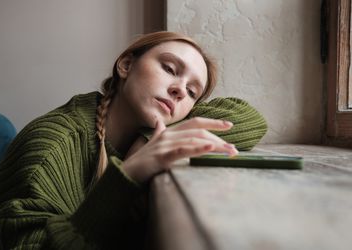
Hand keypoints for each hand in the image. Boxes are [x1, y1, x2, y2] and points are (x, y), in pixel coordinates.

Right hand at [121, 117, 237, 182]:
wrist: (125, 173)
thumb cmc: (141, 161)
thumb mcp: (152, 143)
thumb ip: (158, 131)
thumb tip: (158, 121)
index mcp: (168, 131)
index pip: (194, 122)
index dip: (212, 122)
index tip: (229, 125)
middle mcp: (168, 134)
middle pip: (198, 131)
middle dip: (219, 139)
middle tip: (234, 149)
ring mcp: (165, 144)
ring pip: (194, 140)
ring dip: (215, 145)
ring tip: (229, 152)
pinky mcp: (162, 156)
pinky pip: (183, 150)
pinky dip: (198, 148)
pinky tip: (210, 147)